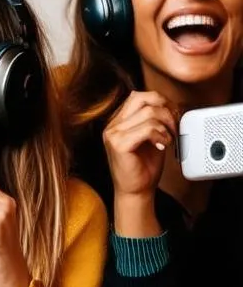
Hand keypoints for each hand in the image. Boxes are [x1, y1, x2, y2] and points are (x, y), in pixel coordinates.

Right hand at [103, 92, 175, 232]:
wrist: (135, 190)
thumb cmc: (143, 166)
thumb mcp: (150, 137)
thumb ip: (153, 119)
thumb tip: (170, 104)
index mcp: (118, 120)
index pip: (140, 96)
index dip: (161, 102)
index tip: (173, 117)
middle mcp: (112, 125)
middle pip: (144, 98)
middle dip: (166, 109)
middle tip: (174, 126)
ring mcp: (113, 134)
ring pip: (149, 113)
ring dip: (167, 125)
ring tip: (168, 139)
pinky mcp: (118, 145)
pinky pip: (147, 129)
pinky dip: (161, 136)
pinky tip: (162, 146)